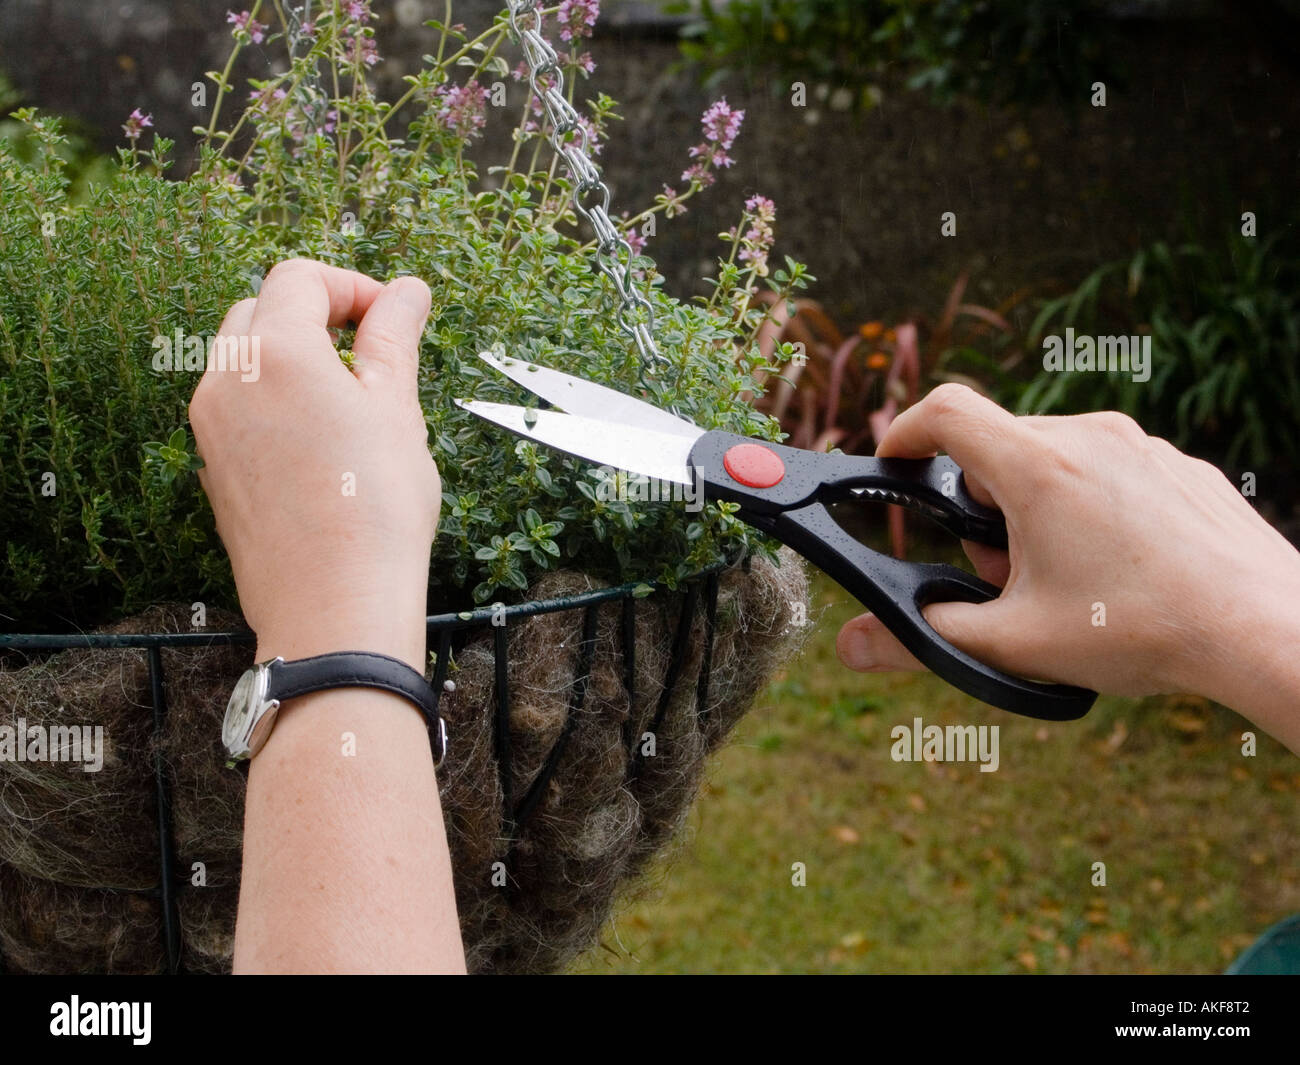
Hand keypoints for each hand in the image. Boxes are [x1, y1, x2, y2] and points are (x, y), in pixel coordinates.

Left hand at [189, 259, 437, 669]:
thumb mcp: (397, 409)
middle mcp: (225, 378)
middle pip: (261, 310)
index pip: (300, 279)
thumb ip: (394, 338)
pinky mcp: (211, 467)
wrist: (334, 605)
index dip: (352, 286)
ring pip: (243, 360)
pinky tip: (321, 444)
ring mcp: (209, 426)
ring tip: (352, 403)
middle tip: (373, 353)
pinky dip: (273, 401)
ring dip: (294, 359)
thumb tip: (407, 291)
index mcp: (273, 351)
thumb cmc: (375, 510)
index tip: (392, 316)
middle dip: (317, 316)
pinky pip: (235, 408)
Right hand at [836, 385, 1299, 743]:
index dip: (904, 432)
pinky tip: (1117, 569)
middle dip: (981, 505)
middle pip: (999, 448)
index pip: (946, 411)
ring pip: (1055, 459)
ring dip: (1034, 508)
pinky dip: (1088, 507)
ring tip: (1064, 579)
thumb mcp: (1015, 642)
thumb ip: (924, 637)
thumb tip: (855, 645)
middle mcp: (1089, 437)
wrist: (1263, 628)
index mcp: (1038, 468)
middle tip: (1002, 571)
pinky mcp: (1178, 466)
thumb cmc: (1142, 630)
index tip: (891, 463)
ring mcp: (1141, 446)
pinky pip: (1108, 469)